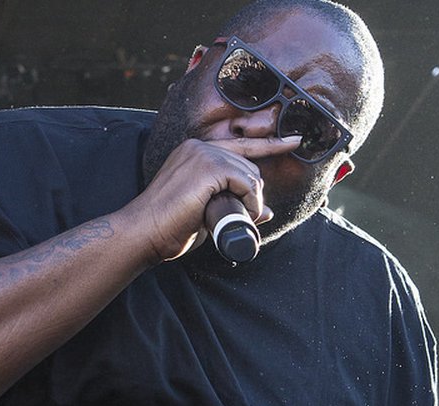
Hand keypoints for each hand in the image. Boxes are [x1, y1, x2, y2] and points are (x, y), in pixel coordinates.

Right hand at [131, 136, 300, 260]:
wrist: (145, 232)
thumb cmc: (169, 227)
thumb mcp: (207, 213)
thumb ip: (232, 206)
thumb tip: (265, 212)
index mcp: (195, 152)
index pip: (240, 144)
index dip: (270, 144)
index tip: (293, 141)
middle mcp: (199, 147)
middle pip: (249, 163)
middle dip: (254, 191)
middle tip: (243, 214)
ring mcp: (202, 154)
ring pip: (250, 172)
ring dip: (252, 199)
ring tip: (237, 217)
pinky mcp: (207, 167)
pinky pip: (246, 180)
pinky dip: (250, 199)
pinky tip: (242, 211)